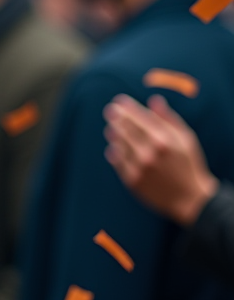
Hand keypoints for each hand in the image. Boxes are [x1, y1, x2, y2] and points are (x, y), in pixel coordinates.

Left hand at [104, 93, 218, 225]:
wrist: (189, 199)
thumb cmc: (188, 165)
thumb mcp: (186, 139)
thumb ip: (168, 119)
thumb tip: (154, 100)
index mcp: (163, 140)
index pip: (138, 117)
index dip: (127, 107)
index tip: (119, 101)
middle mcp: (149, 152)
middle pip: (124, 128)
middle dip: (115, 116)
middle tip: (110, 110)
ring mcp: (138, 167)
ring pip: (118, 143)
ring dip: (113, 132)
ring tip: (112, 128)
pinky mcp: (131, 179)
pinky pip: (117, 160)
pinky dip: (114, 151)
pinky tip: (115, 146)